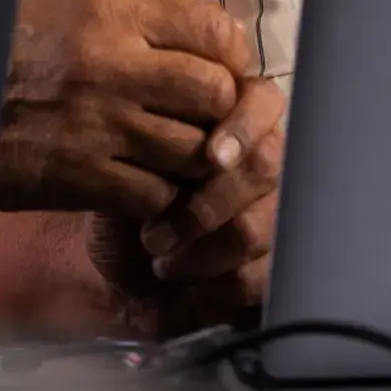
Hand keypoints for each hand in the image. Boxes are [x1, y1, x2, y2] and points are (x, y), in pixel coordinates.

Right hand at [0, 0, 253, 216]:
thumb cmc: (13, 52)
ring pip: (194, 150)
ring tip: (174, 157)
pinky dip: (160, 196)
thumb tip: (215, 44)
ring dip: (192, 160)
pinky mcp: (81, 175)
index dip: (232, 57)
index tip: (225, 72)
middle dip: (220, 113)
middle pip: (216, 93)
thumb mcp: (74, 10)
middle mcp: (110, 63)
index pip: (214, 28)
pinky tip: (142, 185)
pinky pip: (157, 194)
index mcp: (110, 11)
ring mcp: (98, 122)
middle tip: (206, 122)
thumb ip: (143, 22)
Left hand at [136, 77, 287, 329]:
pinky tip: (190, 287)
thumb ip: (157, 140)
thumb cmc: (121, 203)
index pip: (263, 102)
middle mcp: (266, 160)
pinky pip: (260, 275)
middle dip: (205, 206)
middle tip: (153, 235)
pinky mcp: (275, 268)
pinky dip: (217, 286)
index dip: (243, 127)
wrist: (112, 272)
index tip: (211, 157)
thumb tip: (187, 136)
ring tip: (162, 263)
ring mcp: (278, 214)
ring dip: (201, 253)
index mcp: (232, 120)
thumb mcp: (124, 164)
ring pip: (258, 228)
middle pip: (265, 168)